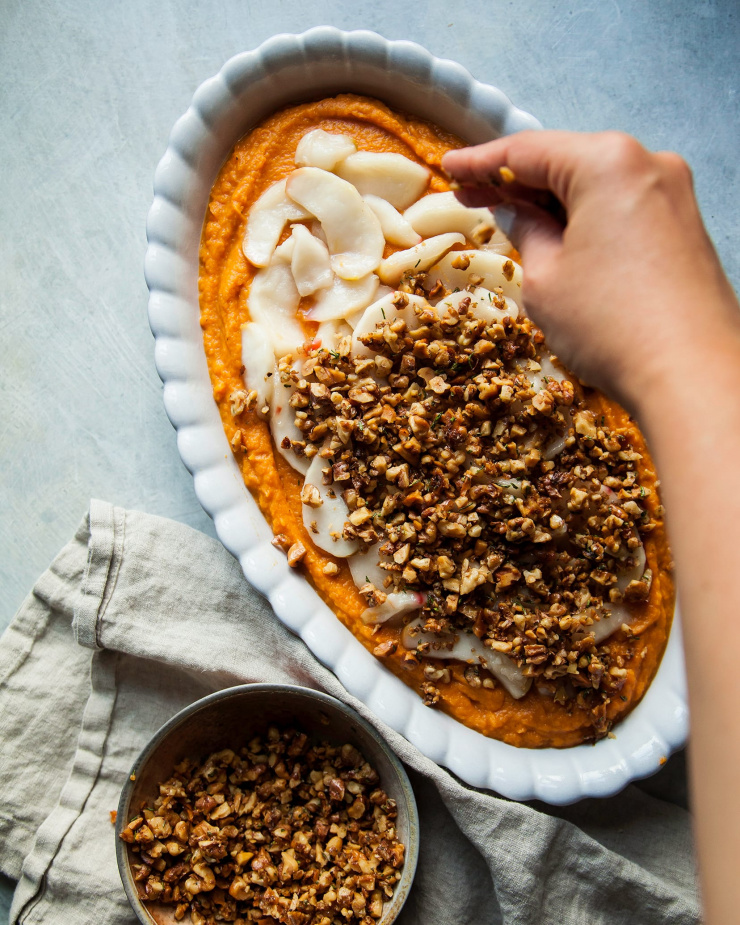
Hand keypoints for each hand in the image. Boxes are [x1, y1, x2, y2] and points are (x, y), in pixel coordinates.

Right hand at [442, 131, 739, 415]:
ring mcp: (674, 195)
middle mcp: (648, 164)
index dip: (480, 162)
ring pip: (596, 186)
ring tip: (511, 219)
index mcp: (608, 162)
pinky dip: (586, 219)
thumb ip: (526, 231)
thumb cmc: (612, 325)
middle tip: (470, 194)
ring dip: (552, 202)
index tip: (449, 169)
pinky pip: (622, 209)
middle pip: (567, 162)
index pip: (527, 150)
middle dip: (517, 182)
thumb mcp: (545, 278)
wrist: (691, 376)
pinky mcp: (685, 228)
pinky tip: (560, 238)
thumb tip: (517, 213)